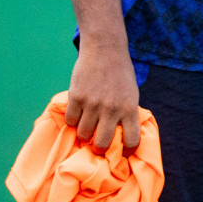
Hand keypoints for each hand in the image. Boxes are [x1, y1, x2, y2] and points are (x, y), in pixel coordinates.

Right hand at [63, 38, 139, 152]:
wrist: (105, 49)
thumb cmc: (120, 72)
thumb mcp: (131, 92)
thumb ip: (126, 112)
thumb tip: (119, 136)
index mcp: (129, 108)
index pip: (132, 140)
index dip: (127, 150)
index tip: (122, 152)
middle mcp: (112, 108)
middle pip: (102, 144)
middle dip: (99, 148)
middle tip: (97, 145)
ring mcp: (93, 103)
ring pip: (83, 135)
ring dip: (84, 134)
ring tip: (87, 126)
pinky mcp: (77, 97)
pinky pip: (70, 121)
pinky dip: (73, 120)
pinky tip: (78, 113)